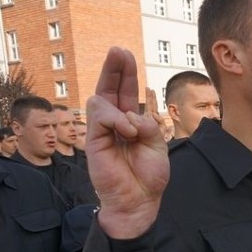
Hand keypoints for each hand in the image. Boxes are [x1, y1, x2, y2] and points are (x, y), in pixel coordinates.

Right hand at [87, 47, 169, 238]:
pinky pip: (100, 117)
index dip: (125, 73)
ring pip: (100, 100)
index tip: (125, 54)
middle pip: (109, 87)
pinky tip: (127, 133)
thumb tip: (132, 114)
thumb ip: (148, 125)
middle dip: (114, 68)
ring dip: (120, 108)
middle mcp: (114, 123)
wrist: (139, 200)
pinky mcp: (93, 141)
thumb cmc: (148, 176)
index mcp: (130, 122)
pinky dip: (116, 120)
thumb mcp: (157, 145)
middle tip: (118, 50)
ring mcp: (102, 131)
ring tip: (133, 131)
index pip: (125, 91)